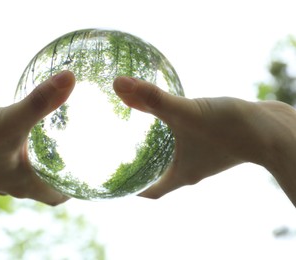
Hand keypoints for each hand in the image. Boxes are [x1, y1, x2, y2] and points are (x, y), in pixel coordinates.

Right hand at [0, 71, 74, 204]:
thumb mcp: (11, 119)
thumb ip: (41, 101)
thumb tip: (70, 80)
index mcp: (26, 184)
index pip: (58, 197)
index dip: (75, 189)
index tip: (88, 173)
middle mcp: (14, 183)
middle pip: (46, 186)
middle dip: (62, 174)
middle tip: (77, 154)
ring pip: (29, 174)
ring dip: (43, 164)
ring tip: (57, 143)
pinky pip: (14, 163)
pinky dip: (25, 155)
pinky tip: (26, 135)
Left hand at [113, 76, 295, 202]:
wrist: (276, 127)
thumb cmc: (232, 127)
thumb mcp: (186, 112)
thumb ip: (152, 99)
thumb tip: (118, 84)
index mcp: (181, 174)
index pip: (150, 192)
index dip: (130, 188)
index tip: (114, 178)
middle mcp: (191, 169)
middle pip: (157, 176)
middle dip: (138, 167)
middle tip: (116, 151)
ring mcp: (203, 157)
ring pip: (172, 158)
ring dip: (154, 150)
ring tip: (135, 133)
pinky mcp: (213, 141)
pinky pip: (186, 142)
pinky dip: (172, 134)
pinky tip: (167, 116)